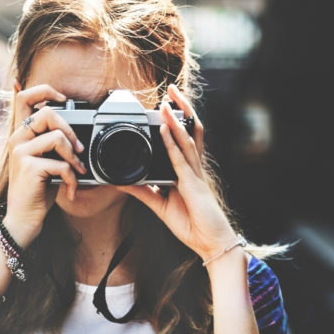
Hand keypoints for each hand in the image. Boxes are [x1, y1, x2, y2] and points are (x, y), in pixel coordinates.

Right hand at [4, 82, 85, 246]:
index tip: (62, 99)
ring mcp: (20, 153)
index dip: (44, 90)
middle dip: (70, 129)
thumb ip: (53, 143)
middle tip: (78, 149)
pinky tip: (70, 190)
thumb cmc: (38, 190)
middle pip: (47, 112)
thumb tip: (72, 130)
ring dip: (74, 156)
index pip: (23, 97)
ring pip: (57, 137)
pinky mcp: (28, 168)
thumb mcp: (45, 161)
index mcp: (20, 134)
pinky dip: (72, 179)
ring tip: (77, 171)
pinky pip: (61, 164)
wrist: (23, 219)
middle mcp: (16, 139)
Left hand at [117, 84, 236, 258]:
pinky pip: (181, 159)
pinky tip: (165, 129)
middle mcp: (194, 168)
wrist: (211, 243)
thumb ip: (142, 192)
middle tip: (172, 89)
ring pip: (187, 139)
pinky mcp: (193, 184)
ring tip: (166, 101)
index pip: (185, 138)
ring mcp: (195, 174)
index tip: (167, 104)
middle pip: (191, 130)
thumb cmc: (193, 225)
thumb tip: (122, 181)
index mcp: (188, 171)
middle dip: (182, 109)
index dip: (178, 120)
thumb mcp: (160, 205)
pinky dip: (172, 142)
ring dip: (176, 118)